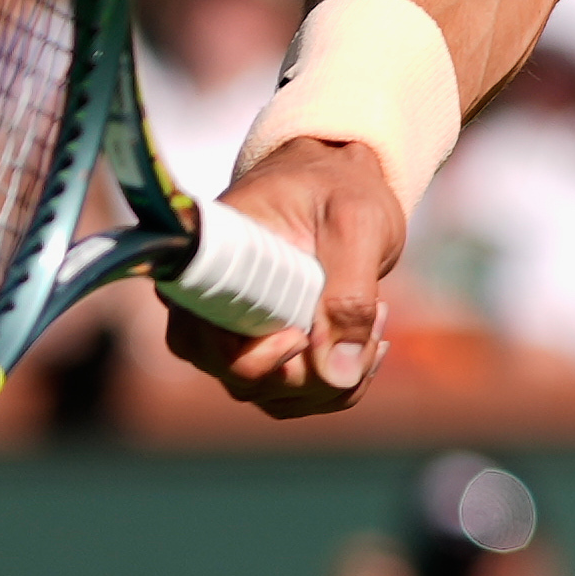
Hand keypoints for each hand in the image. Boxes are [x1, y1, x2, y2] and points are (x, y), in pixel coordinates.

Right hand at [196, 133, 402, 418]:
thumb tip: (336, 373)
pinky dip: (340, 381)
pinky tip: (371, 341)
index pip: (200, 339)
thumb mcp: (356, 222)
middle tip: (370, 312)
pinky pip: (295, 394)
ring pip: (273, 395)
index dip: (257, 357)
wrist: (340, 180)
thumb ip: (349, 294)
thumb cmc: (340, 187)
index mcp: (209, 261)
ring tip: (374, 316)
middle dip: (317, 367)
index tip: (304, 334)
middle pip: (243, 379)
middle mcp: (206, 304)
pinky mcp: (264, 349)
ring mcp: (233, 332)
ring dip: (336, 376)